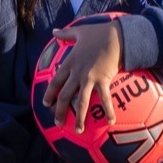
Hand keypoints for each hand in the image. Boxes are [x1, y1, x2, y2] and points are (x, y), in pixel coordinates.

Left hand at [41, 19, 123, 133]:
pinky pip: (104, 99)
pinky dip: (108, 111)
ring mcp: (89, 78)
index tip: (46, 104)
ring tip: (79, 131)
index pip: (56, 81)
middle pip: (65, 96)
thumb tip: (53, 31)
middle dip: (60, 111)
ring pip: (81, 102)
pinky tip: (111, 122)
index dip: (50, 94)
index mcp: (70, 62)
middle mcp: (77, 73)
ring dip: (80, 118)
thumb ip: (65, 34)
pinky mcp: (103, 80)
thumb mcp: (79, 31)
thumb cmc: (99, 33)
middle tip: (58, 123)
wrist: (116, 36)